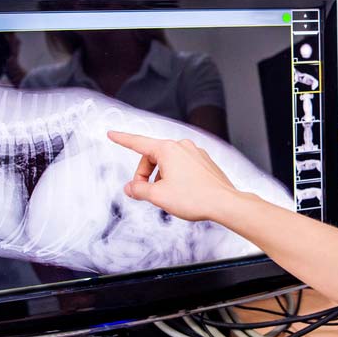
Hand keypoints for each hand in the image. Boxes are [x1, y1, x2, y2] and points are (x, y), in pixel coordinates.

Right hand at [107, 131, 242, 221]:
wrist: (224, 203)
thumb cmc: (194, 198)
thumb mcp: (158, 196)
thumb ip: (138, 189)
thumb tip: (130, 188)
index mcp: (167, 149)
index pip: (138, 142)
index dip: (122, 139)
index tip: (112, 134)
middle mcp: (182, 146)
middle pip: (152, 157)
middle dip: (146, 175)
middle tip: (146, 193)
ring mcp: (195, 153)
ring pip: (168, 163)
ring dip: (161, 178)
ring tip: (168, 196)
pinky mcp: (204, 162)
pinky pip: (182, 166)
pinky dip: (176, 177)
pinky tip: (182, 193)